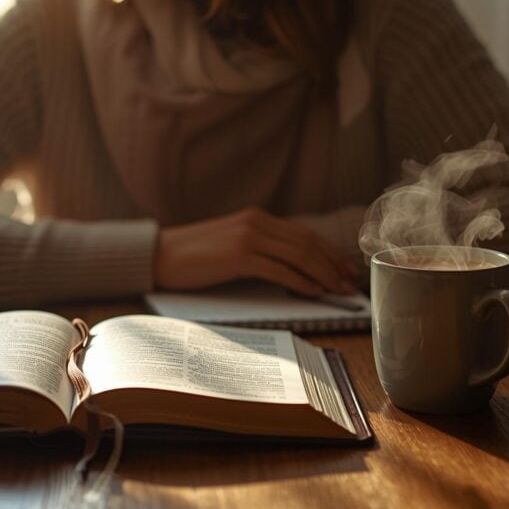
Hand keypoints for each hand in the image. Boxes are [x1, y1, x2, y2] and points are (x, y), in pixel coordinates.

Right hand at [153, 207, 357, 295]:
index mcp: (257, 218)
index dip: (329, 251)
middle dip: (332, 263)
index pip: (304, 234)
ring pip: (297, 255)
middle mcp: (256, 222)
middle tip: (349, 281)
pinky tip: (313, 291)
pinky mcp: (238, 256)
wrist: (159, 255)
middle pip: (307, 243)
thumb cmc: (194, 256)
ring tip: (337, 289)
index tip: (345, 267)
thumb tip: (293, 269)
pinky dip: (300, 280)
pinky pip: (278, 269)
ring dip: (322, 273)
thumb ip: (260, 248)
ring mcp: (247, 237)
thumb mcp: (232, 244)